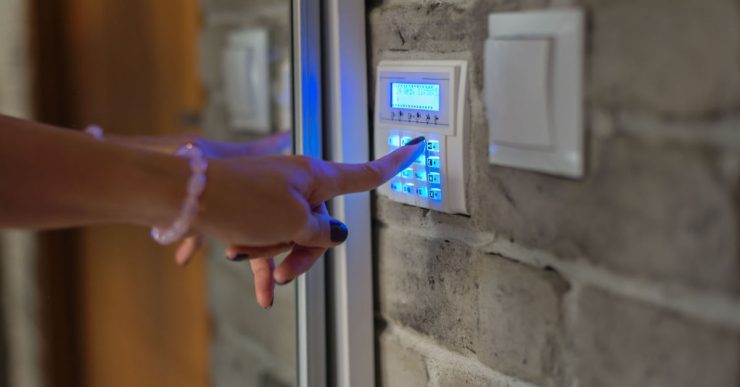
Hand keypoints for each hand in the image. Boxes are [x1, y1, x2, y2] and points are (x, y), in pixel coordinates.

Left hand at [194, 137, 426, 307]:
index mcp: (317, 176)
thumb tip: (334, 233)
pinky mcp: (254, 203)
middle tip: (285, 272)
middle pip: (323, 222)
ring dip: (274, 251)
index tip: (416, 146)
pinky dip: (257, 247)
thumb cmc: (241, 200)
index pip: (365, 173)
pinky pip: (268, 232)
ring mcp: (276, 192)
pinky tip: (238, 254)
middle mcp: (299, 182)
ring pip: (293, 232)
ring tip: (245, 252)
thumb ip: (321, 232)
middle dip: (306, 251)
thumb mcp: (292, 223)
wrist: (185, 193)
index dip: (394, 164)